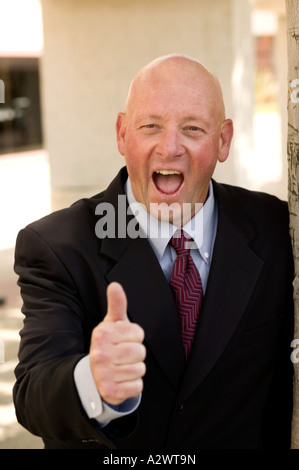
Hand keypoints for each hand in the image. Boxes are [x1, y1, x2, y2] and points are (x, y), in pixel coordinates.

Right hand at [90, 282, 145, 404]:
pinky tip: (122, 381)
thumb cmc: (109, 345)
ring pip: (140, 369)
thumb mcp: (111, 324)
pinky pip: (138, 386)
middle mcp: (100, 353)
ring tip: (122, 368)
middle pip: (140, 352)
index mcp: (102, 334)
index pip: (138, 333)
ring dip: (135, 370)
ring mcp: (103, 373)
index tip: (123, 340)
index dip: (135, 337)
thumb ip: (116, 304)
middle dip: (136, 354)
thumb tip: (115, 285)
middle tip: (123, 356)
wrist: (94, 376)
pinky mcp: (110, 391)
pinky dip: (133, 385)